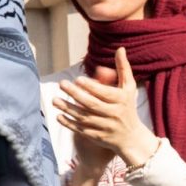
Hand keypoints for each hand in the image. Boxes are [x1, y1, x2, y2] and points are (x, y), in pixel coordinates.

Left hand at [53, 48, 159, 168]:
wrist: (131, 137)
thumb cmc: (127, 106)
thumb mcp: (129, 88)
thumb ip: (123, 68)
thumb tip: (120, 48)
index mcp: (121, 100)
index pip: (105, 93)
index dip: (91, 87)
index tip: (78, 79)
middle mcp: (114, 114)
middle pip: (92, 104)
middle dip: (76, 94)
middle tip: (61, 83)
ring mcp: (105, 127)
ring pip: (84, 117)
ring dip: (68, 108)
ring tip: (54, 100)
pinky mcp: (97, 137)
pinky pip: (81, 130)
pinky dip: (69, 124)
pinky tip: (58, 116)